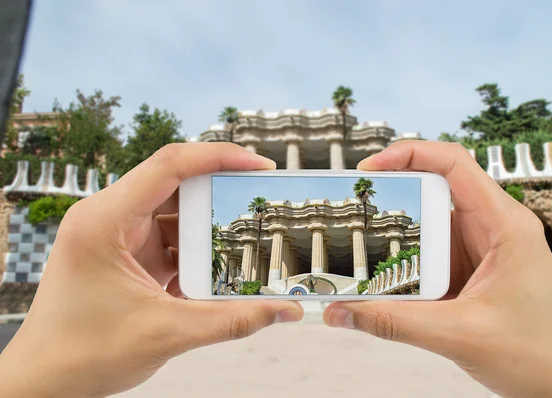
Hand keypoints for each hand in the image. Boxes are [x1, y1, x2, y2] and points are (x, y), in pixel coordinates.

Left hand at [0, 143, 302, 397]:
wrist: (45, 380)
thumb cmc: (82, 354)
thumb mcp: (167, 333)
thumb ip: (232, 319)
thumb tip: (287, 310)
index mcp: (104, 221)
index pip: (169, 165)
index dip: (219, 157)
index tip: (258, 165)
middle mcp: (107, 217)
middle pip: (176, 185)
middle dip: (220, 195)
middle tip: (259, 205)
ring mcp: (115, 234)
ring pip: (175, 213)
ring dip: (207, 229)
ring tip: (243, 244)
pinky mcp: (125, 252)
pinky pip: (168, 238)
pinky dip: (193, 251)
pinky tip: (213, 270)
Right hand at [324, 141, 551, 397]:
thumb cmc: (538, 354)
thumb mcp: (458, 335)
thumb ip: (394, 322)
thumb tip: (342, 311)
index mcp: (504, 225)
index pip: (454, 164)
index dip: (409, 154)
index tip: (370, 169)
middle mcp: (494, 227)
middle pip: (435, 190)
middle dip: (394, 197)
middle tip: (356, 208)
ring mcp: (482, 246)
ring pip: (430, 223)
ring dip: (398, 234)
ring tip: (363, 245)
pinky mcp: (471, 267)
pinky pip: (433, 250)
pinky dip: (407, 259)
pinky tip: (387, 276)